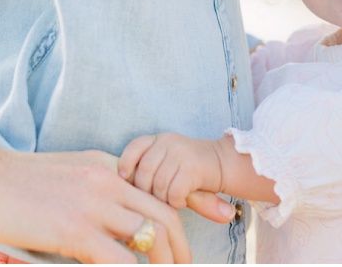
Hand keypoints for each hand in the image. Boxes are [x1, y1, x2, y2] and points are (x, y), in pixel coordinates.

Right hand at [0, 141, 195, 261]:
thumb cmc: (15, 185)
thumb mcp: (67, 178)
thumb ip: (95, 196)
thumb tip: (113, 230)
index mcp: (106, 166)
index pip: (158, 188)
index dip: (186, 210)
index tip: (195, 235)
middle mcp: (107, 179)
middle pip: (165, 216)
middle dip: (181, 249)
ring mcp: (94, 204)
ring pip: (151, 239)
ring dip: (162, 265)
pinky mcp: (76, 230)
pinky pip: (121, 261)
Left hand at [119, 133, 235, 222]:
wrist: (222, 163)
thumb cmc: (189, 170)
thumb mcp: (167, 162)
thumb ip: (149, 169)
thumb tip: (119, 184)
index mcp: (159, 139)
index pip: (135, 146)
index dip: (126, 163)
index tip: (124, 179)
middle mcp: (168, 142)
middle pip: (144, 171)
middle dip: (145, 191)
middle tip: (153, 201)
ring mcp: (181, 153)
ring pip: (159, 184)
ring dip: (162, 200)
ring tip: (169, 201)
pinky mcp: (193, 167)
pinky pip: (174, 192)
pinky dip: (175, 202)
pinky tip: (181, 201)